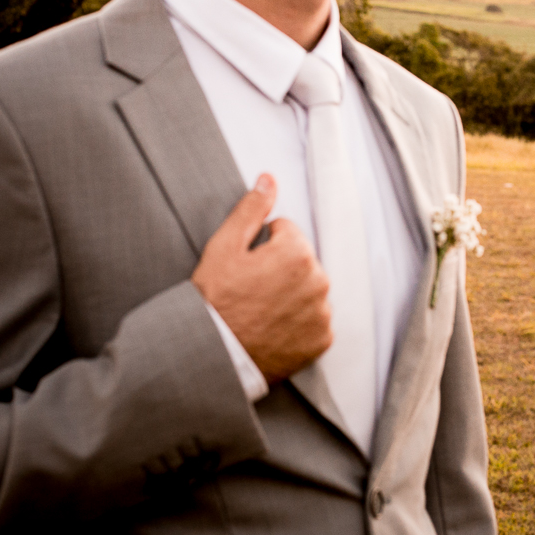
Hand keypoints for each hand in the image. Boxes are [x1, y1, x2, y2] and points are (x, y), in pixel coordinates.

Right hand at [192, 173, 331, 382]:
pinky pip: (314, 321)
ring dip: (291, 295)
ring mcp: (322, 313)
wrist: (212, 355)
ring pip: (308, 290)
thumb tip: (268, 179)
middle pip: (301, 261)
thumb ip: (252, 209)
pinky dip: (298, 322)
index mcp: (298, 252)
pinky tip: (273, 327)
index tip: (246, 268)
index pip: (286, 232)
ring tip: (260, 310)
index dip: (261, 247)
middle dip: (280, 269)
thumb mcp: (224, 246)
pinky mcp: (321, 340)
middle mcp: (319, 280)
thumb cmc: (214, 300)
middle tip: (251, 290)